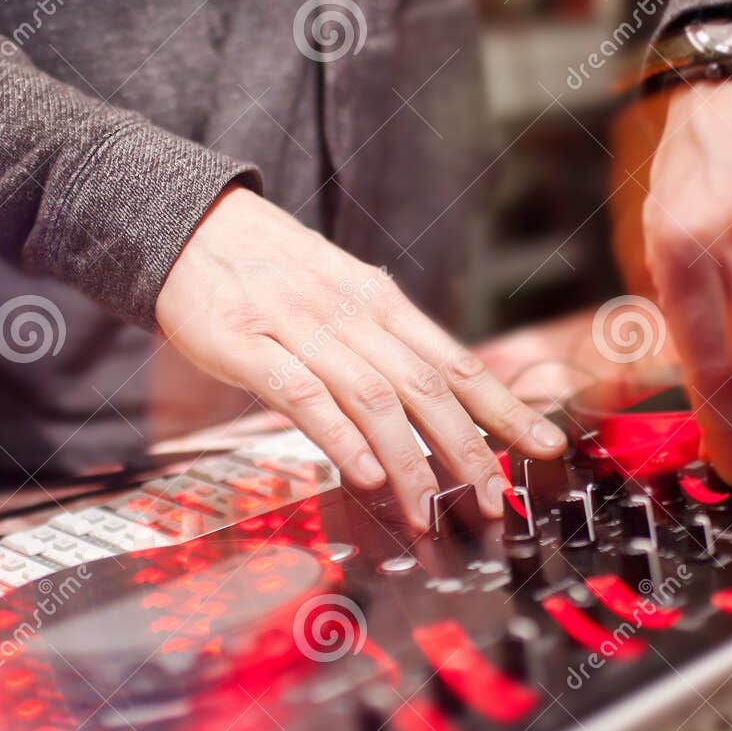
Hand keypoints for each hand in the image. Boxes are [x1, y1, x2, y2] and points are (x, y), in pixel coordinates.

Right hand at [156, 187, 568, 529]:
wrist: (188, 222)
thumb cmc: (270, 270)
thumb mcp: (342, 295)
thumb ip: (385, 346)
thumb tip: (440, 401)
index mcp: (380, 303)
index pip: (455, 362)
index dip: (503, 408)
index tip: (544, 446)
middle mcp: (351, 315)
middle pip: (425, 387)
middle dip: (467, 448)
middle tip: (494, 499)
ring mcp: (299, 329)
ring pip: (372, 397)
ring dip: (407, 459)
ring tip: (430, 508)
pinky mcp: (246, 344)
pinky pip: (301, 394)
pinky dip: (337, 435)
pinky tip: (361, 473)